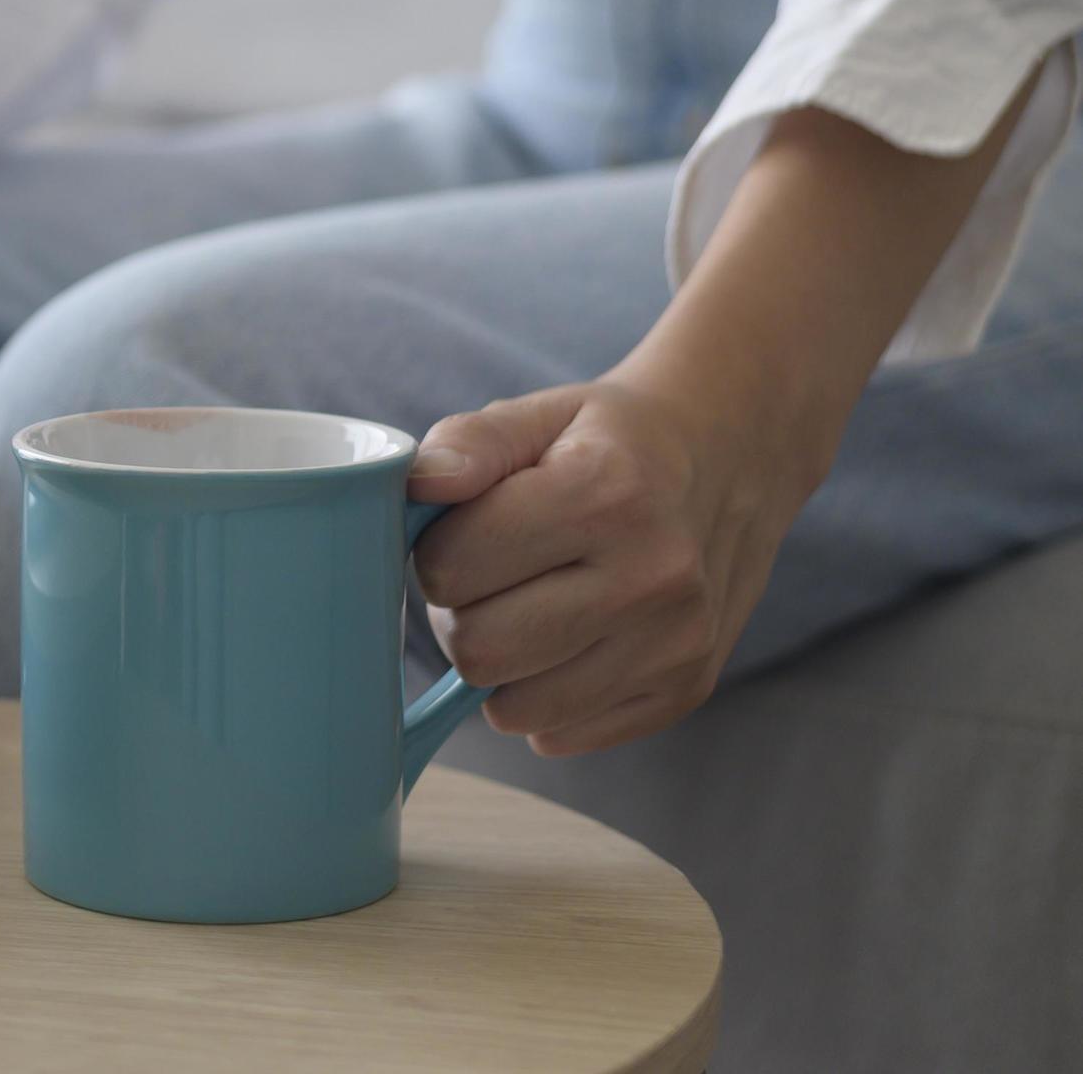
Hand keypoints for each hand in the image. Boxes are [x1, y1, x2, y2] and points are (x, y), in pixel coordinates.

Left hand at [404, 367, 833, 754]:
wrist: (730, 461)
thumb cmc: (613, 441)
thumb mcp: (539, 413)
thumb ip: (469, 443)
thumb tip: (419, 484)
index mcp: (605, 495)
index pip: (451, 568)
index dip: (436, 550)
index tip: (465, 529)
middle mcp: (652, 578)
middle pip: (479, 651)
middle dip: (459, 615)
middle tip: (488, 578)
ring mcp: (676, 644)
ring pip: (514, 708)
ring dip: (499, 664)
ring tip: (528, 606)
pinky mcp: (685, 691)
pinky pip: (560, 734)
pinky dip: (542, 696)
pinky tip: (568, 639)